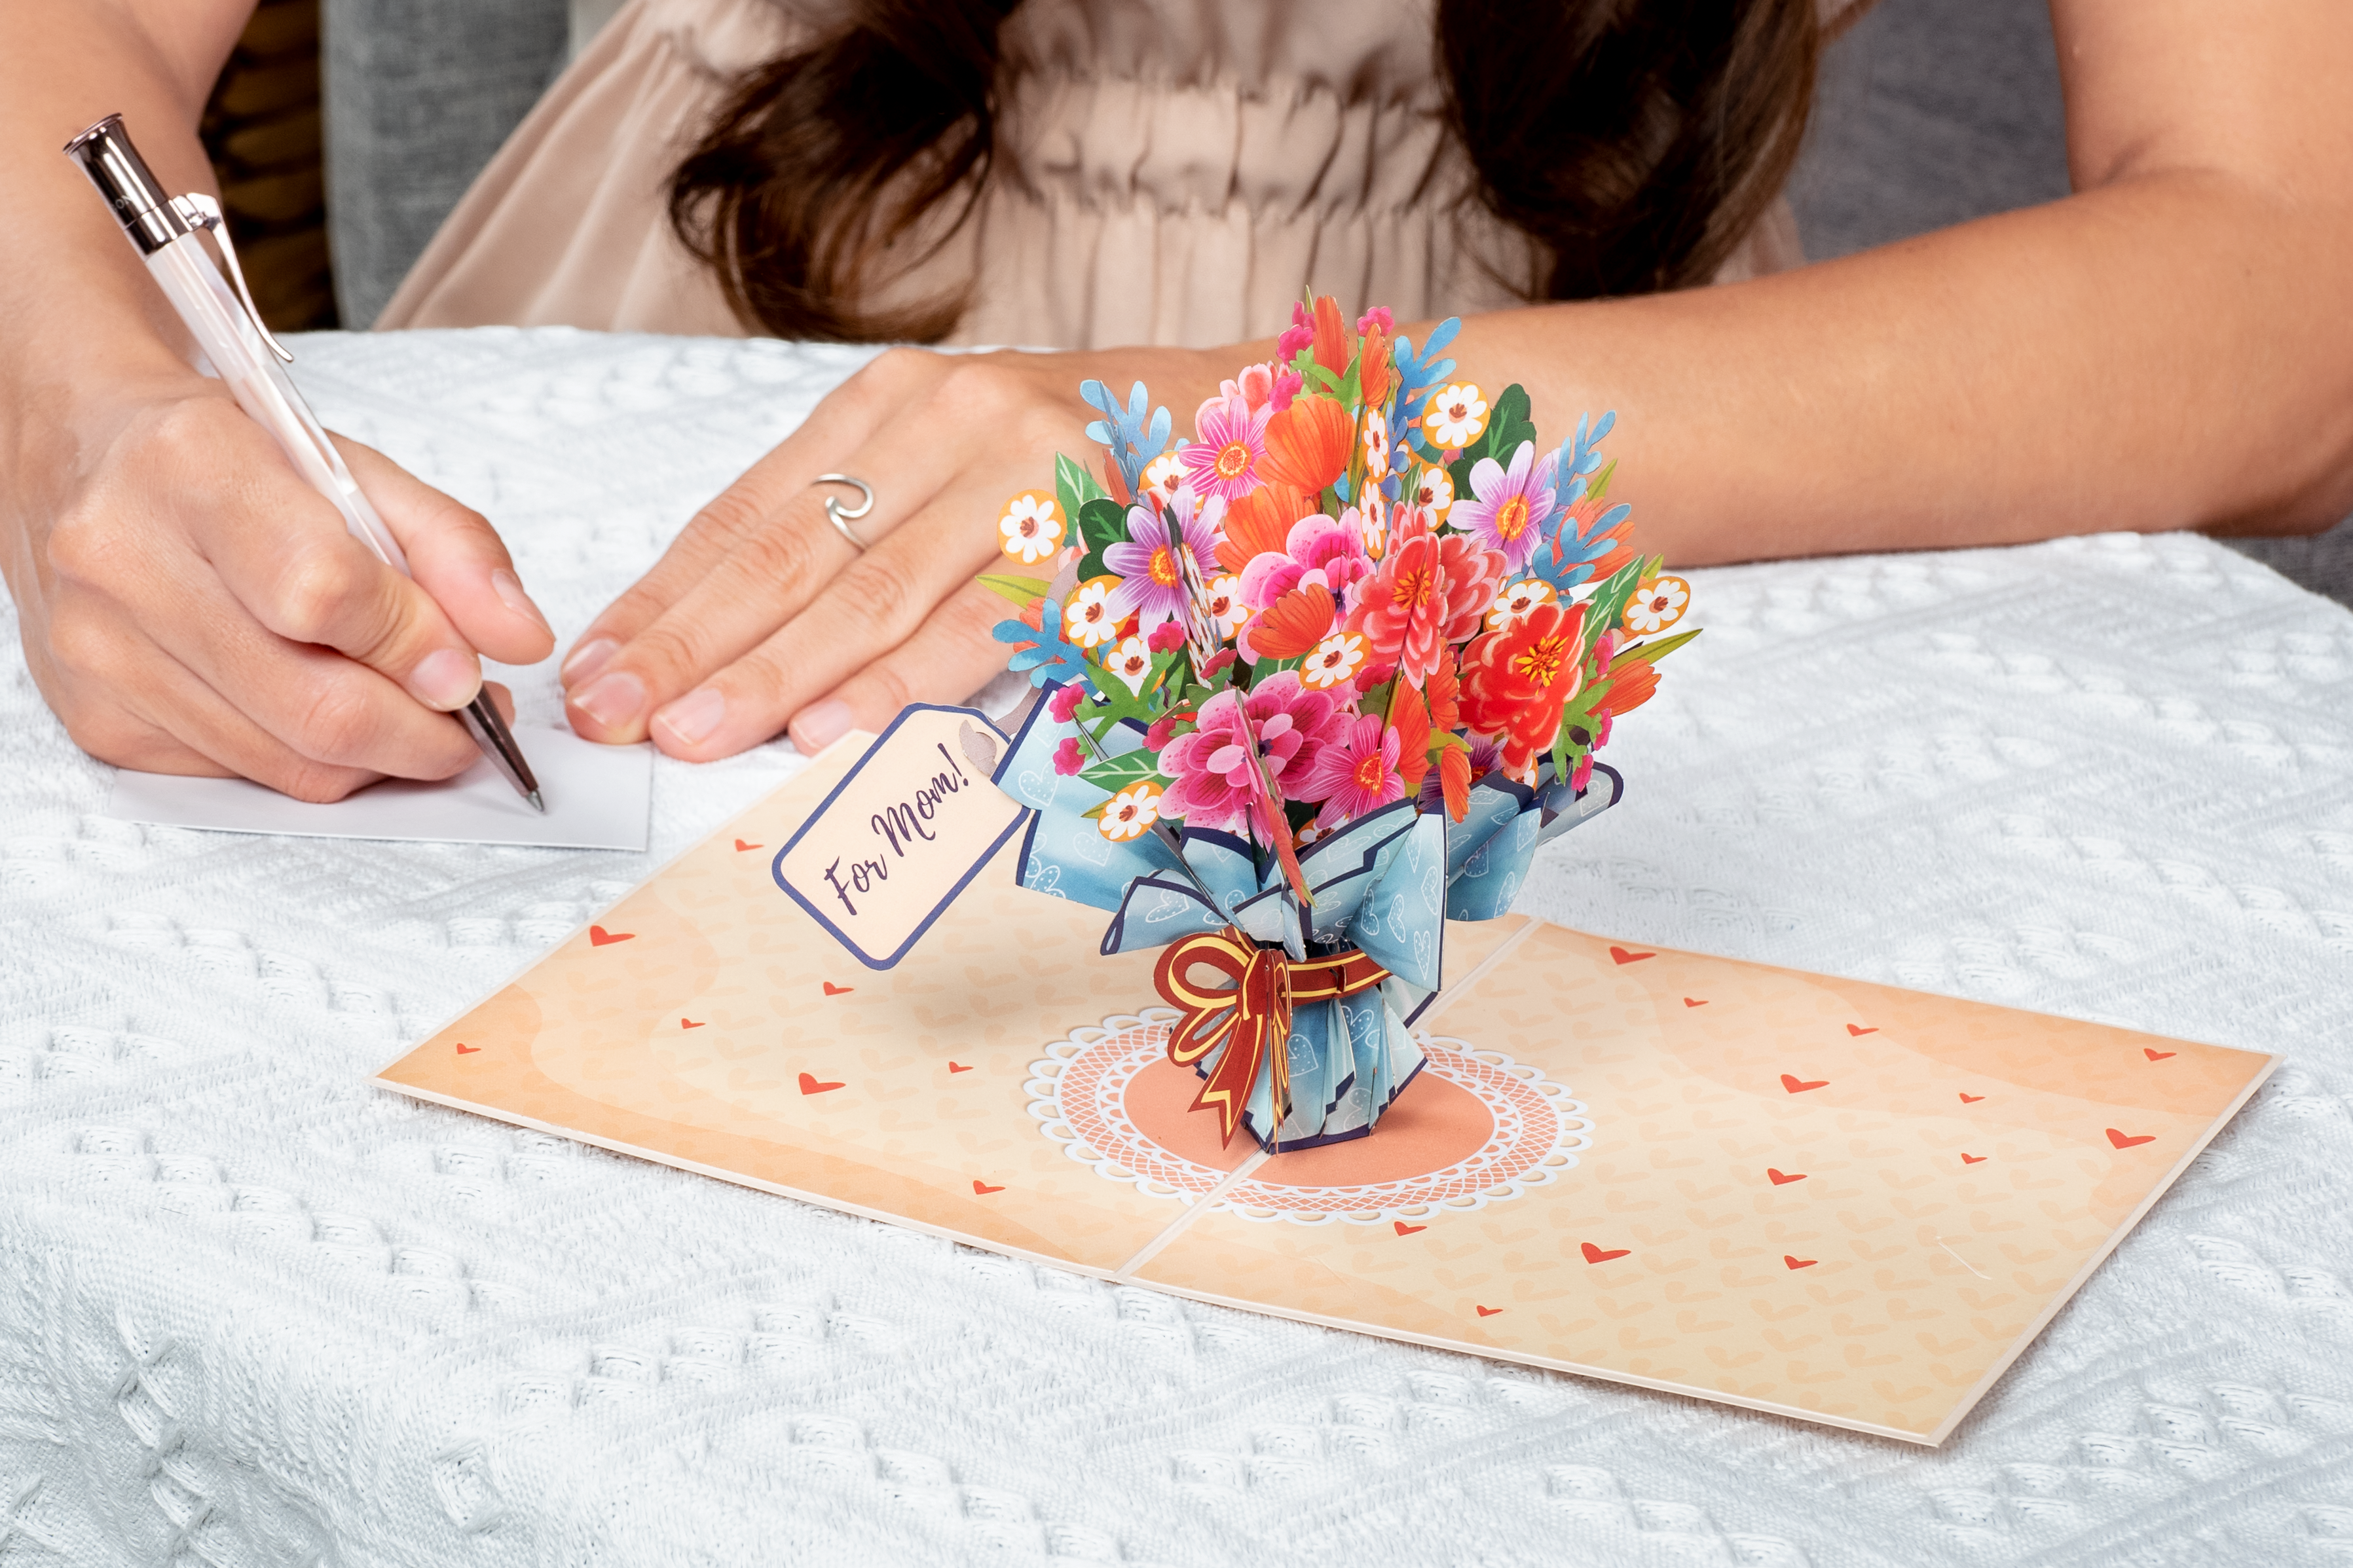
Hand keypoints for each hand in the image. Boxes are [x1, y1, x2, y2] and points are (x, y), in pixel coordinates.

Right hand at [4, 367, 556, 799]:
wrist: (84, 457)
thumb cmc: (224, 459)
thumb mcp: (353, 469)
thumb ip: (453, 546)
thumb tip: (520, 637)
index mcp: (190, 466)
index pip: (326, 593)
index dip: (420, 647)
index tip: (474, 668)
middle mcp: (122, 558)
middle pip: (313, 704)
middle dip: (424, 733)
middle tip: (471, 719)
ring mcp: (98, 649)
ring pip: (288, 760)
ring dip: (379, 755)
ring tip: (412, 711)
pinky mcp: (98, 718)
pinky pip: (244, 776)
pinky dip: (311, 760)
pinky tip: (321, 707)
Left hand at [559, 343, 1229, 758]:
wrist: (1237, 419)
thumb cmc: (1073, 461)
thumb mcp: (948, 457)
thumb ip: (853, 524)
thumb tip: (722, 634)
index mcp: (891, 402)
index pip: (746, 510)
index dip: (664, 596)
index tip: (595, 666)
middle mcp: (947, 424)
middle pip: (789, 552)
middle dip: (689, 644)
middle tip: (613, 715)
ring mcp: (1020, 482)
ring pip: (870, 595)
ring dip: (772, 676)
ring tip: (692, 734)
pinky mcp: (1090, 547)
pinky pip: (977, 630)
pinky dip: (900, 685)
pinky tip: (830, 729)